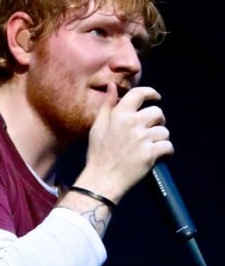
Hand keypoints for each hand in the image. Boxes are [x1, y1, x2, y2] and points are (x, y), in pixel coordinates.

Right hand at [79, 84, 173, 202]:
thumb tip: (112, 86)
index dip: (150, 93)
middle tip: (149, 131)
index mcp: (119, 115)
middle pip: (157, 113)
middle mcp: (132, 124)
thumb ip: (107, 105)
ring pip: (164, 132)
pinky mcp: (150, 154)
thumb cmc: (98, 155)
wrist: (101, 179)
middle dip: (157, 121)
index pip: (139, 94)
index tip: (155, 97)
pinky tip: (156, 156)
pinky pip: (168, 146)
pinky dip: (165, 152)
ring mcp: (142, 139)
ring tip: (148, 147)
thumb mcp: (97, 127)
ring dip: (159, 139)